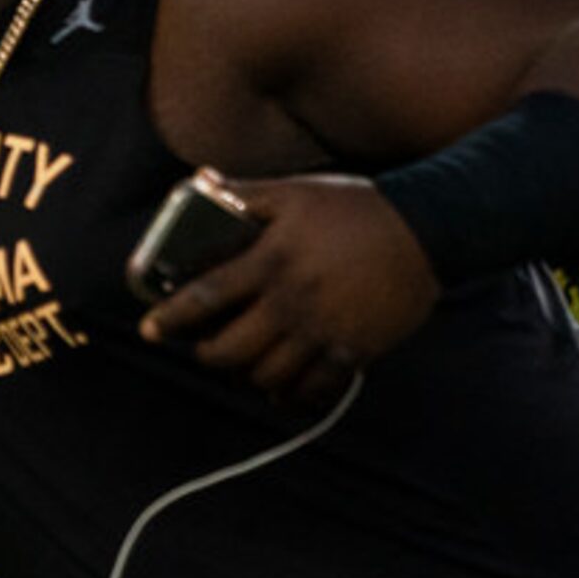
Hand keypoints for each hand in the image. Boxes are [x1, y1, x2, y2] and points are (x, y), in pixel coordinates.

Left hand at [138, 174, 439, 405]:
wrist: (427, 229)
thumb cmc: (354, 207)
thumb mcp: (294, 191)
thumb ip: (243, 192)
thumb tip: (199, 181)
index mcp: (271, 261)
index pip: (206, 297)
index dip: (172, 318)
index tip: (151, 330)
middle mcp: (293, 302)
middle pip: (231, 350)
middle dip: (208, 355)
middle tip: (203, 348)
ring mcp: (324, 331)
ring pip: (268, 376)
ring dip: (247, 376)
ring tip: (242, 364)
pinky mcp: (354, 351)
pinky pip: (314, 390)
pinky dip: (292, 395)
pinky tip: (281, 390)